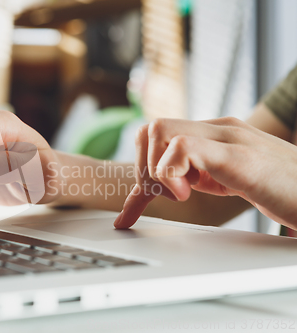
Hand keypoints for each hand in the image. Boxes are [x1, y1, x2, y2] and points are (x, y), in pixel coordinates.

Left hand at [114, 117, 296, 228]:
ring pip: (159, 130)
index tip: (138, 205)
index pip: (158, 134)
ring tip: (182, 194)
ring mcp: (227, 137)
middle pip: (150, 128)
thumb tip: (166, 182)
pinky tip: (191, 194)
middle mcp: (217, 129)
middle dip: (142, 167)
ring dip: (156, 169)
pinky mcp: (236, 154)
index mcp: (213, 134)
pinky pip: (181, 147)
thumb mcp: (225, 181)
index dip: (139, 167)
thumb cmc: (280, 191)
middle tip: (161, 195)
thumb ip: (196, 174)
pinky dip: (171, 174)